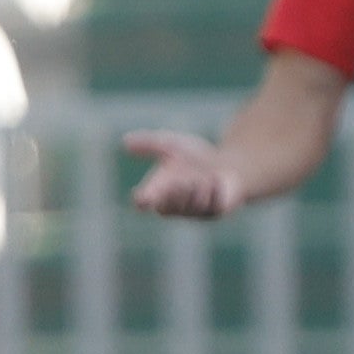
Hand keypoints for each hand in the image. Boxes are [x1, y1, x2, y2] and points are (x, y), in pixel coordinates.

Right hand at [126, 127, 254, 219]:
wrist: (228, 165)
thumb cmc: (195, 158)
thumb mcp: (171, 145)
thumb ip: (150, 143)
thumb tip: (125, 141)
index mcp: (159, 192)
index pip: (144, 202)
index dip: (142, 200)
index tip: (141, 196)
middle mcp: (174, 206)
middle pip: (165, 208)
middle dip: (171, 195)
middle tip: (177, 182)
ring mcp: (195, 212)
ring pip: (189, 207)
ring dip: (193, 191)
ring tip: (198, 180)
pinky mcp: (215, 212)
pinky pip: (212, 207)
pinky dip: (213, 191)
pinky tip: (216, 180)